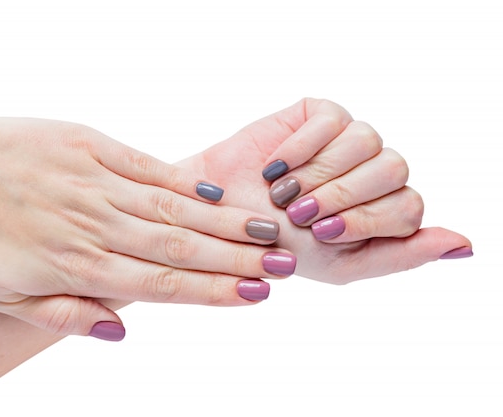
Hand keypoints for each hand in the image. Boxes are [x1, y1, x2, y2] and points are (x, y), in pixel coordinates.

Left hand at [0, 78, 294, 337]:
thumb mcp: (3, 295)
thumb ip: (67, 315)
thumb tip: (122, 329)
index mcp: (78, 265)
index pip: (161, 284)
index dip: (213, 291)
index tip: (255, 295)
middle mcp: (97, 224)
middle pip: (179, 246)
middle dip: (236, 257)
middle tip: (284, 263)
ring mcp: (96, 181)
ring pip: (172, 207)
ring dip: (223, 222)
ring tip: (269, 230)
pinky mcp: (89, 145)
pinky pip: (145, 167)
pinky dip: (182, 182)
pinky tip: (214, 194)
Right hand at [180, 98, 471, 283]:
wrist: (223, 218)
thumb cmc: (281, 245)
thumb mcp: (343, 265)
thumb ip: (402, 256)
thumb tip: (466, 245)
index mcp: (386, 209)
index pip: (409, 206)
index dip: (366, 217)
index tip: (322, 232)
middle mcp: (375, 171)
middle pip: (395, 169)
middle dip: (342, 195)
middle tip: (299, 212)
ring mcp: (351, 140)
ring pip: (368, 140)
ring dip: (320, 172)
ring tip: (282, 191)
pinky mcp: (322, 115)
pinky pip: (332, 120)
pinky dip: (302, 146)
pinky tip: (275, 165)